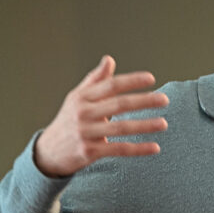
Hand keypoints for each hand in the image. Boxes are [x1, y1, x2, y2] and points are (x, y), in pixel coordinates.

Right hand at [34, 55, 168, 176]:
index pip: (110, 85)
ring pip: (121, 128)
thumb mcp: (77, 98)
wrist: (48, 152)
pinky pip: (118, 149)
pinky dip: (138, 149)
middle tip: (165, 99)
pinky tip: (155, 147)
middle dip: (144, 101)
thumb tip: (109, 60)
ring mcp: (85, 133)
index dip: (132, 81)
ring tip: (164, 123)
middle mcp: (83, 113)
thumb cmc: (69, 121)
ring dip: (145, 125)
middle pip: (118, 105)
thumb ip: (95, 80)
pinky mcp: (89, 152)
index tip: (151, 79)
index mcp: (82, 97)